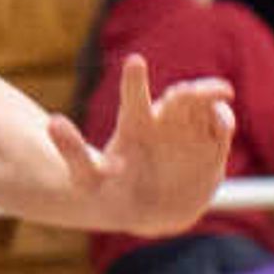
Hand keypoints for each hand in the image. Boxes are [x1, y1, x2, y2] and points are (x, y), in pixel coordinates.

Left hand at [47, 51, 239, 237]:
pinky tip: (222, 125)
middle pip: (179, 97)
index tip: (134, 60)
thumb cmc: (112, 192)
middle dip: (188, 89)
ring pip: (203, 104)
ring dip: (210, 96)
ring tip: (218, 94)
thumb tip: (51, 121)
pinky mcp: (212, 145)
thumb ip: (73, 153)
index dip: (135, 80)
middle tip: (188, 90)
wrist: (147, 213)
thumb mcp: (86, 179)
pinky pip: (221, 126)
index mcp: (134, 124)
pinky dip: (223, 119)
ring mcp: (190, 131)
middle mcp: (164, 122)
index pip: (134, 96)